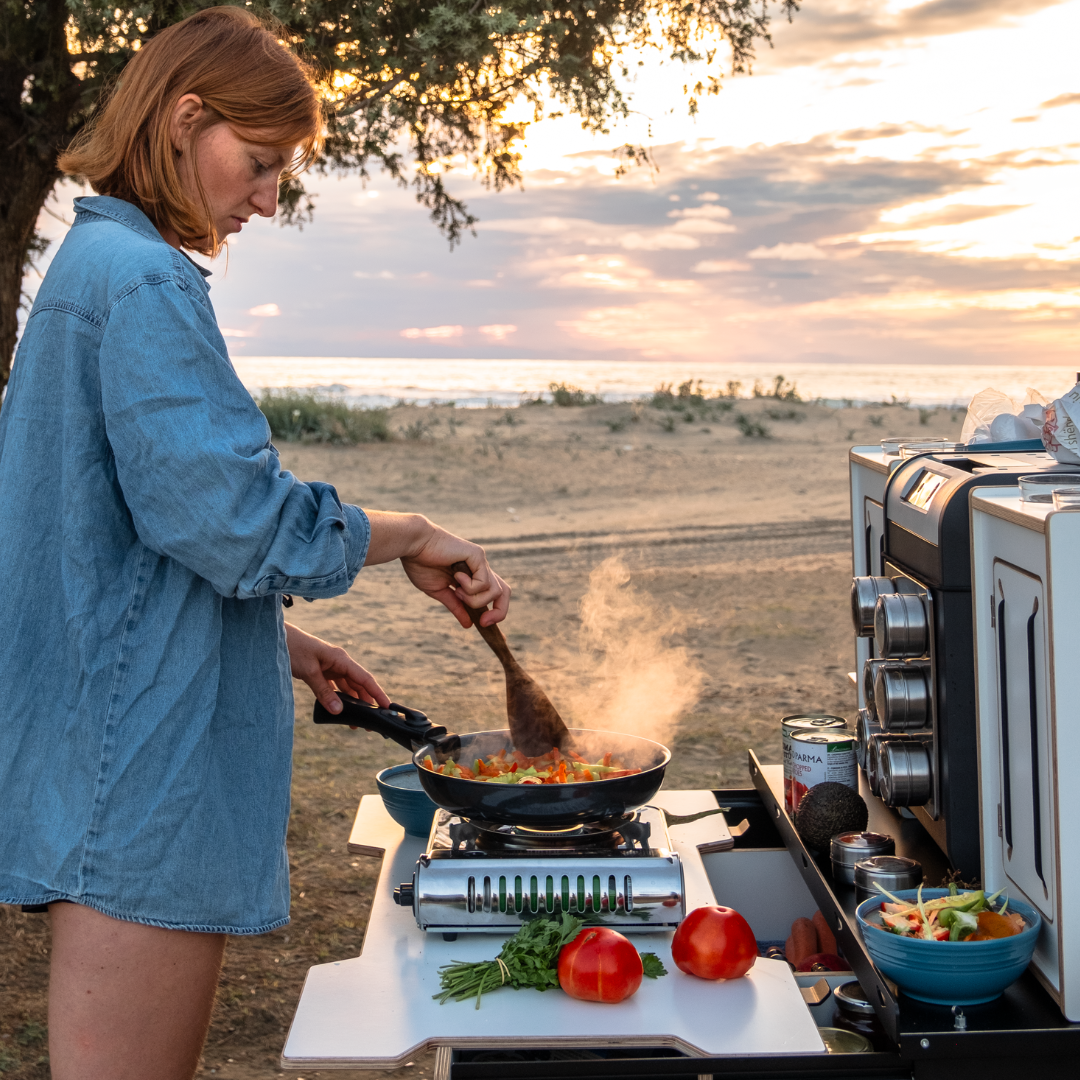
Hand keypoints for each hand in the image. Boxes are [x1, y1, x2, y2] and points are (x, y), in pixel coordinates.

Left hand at [284, 623, 389, 715]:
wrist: (276, 638)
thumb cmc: (293, 648)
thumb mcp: (309, 672)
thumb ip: (324, 692)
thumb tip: (338, 711)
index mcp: (341, 659)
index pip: (365, 679)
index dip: (377, 693)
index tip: (387, 706)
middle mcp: (339, 663)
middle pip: (358, 685)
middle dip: (366, 703)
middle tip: (370, 723)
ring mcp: (330, 667)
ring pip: (347, 687)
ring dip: (352, 703)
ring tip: (355, 722)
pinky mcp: (321, 671)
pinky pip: (335, 687)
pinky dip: (339, 698)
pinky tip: (340, 709)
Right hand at [363, 510, 510, 627]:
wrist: (413, 545)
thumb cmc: (421, 564)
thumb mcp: (439, 592)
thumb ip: (455, 606)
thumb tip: (468, 624)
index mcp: (472, 577)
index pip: (494, 595)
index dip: (496, 612)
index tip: (482, 625)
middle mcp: (480, 568)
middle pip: (504, 593)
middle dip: (499, 611)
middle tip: (483, 621)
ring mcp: (480, 561)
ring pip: (494, 591)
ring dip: (475, 599)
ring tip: (456, 590)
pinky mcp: (478, 555)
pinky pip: (485, 582)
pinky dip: (470, 587)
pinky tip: (456, 577)